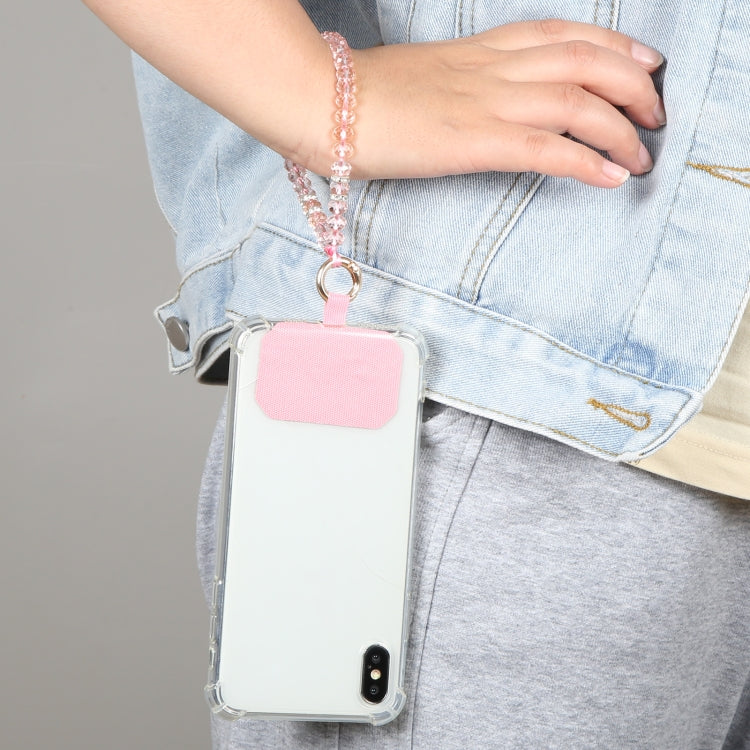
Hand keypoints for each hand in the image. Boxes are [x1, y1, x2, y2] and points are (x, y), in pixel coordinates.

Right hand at [308, 20, 665, 188]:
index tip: (640, 61)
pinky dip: (587, 162)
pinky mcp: (473, 141)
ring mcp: (485, 102)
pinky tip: (611, 177)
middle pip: (584, 60)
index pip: (560, 35)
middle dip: (632, 83)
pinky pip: (547, 148)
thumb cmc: (360, 97)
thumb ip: (457, 86)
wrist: (321, 103)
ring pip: (577, 101)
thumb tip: (473, 107)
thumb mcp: (422, 80)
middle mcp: (491, 69)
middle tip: (655, 112)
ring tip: (643, 153)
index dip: (611, 45)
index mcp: (478, 51)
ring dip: (621, 128)